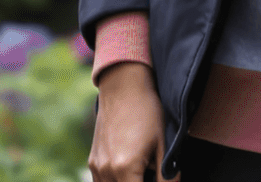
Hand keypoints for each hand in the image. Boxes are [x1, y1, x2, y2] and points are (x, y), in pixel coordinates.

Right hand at [88, 61, 163, 181]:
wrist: (123, 87)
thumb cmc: (147, 113)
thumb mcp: (163, 145)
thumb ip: (168, 176)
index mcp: (125, 169)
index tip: (158, 180)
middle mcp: (107, 171)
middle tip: (152, 174)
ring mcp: (97, 167)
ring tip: (141, 173)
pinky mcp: (93, 161)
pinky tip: (130, 174)